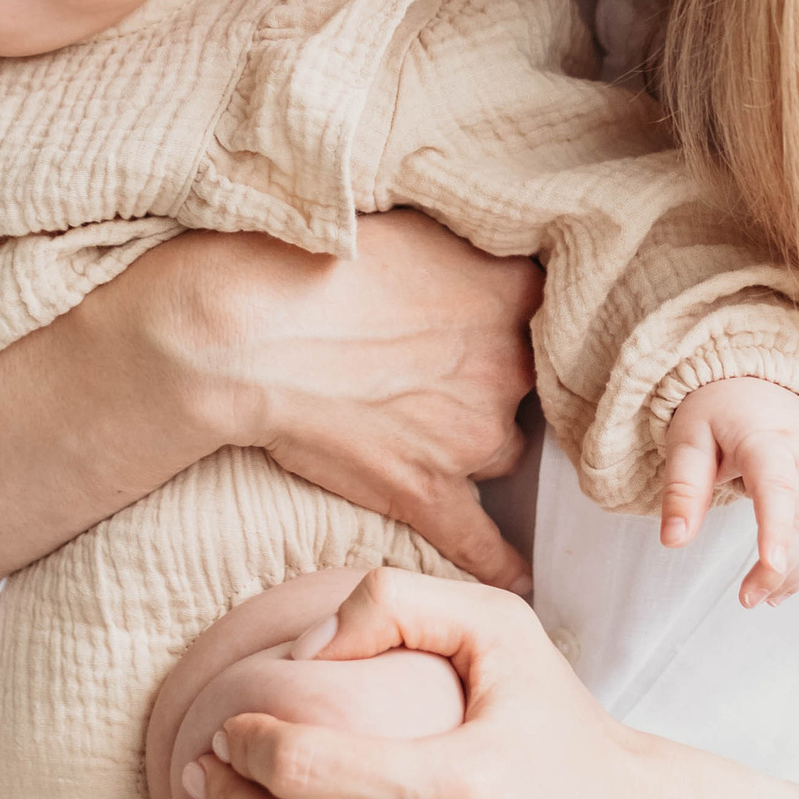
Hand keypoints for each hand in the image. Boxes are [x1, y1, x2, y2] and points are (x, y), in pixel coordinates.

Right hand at [159, 210, 541, 590]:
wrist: (246, 335)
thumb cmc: (310, 260)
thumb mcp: (406, 219)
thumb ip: (461, 239)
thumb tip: (479, 234)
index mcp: (511, 292)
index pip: (553, 306)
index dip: (523, 313)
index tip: (501, 314)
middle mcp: (509, 367)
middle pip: (527, 383)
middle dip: (490, 378)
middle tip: (438, 362)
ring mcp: (470, 437)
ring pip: (499, 448)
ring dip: (471, 440)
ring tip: (418, 422)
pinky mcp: (425, 491)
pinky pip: (479, 542)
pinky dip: (500, 563)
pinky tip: (518, 580)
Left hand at [657, 378, 798, 603]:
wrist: (757, 383)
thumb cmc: (718, 412)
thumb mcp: (687, 441)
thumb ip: (682, 490)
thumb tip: (674, 540)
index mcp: (766, 434)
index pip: (777, 484)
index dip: (776, 527)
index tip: (771, 566)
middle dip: (782, 565)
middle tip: (748, 599)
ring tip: (764, 597)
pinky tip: (784, 581)